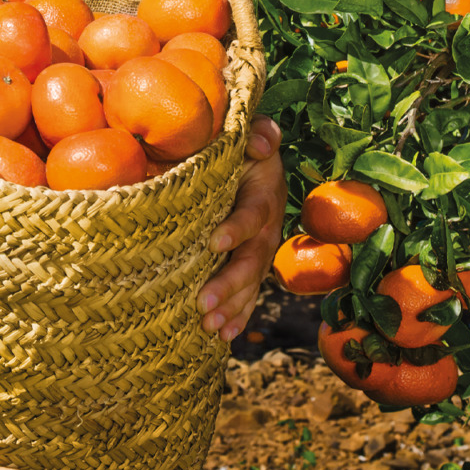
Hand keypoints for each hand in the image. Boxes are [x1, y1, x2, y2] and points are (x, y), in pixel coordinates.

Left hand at [198, 115, 284, 341]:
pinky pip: (248, 294)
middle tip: (203, 303)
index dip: (236, 229)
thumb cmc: (244, 146)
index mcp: (263, 195)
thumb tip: (260, 143)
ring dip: (232, 307)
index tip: (213, 242)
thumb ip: (260, 132)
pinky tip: (223, 337)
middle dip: (229, 284)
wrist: (255, 160)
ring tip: (211, 328)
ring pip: (251, 283)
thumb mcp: (252, 132)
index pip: (252, 215)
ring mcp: (260, 250)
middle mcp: (266, 228)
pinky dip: (238, 316)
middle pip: (252, 260)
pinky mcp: (251, 264)